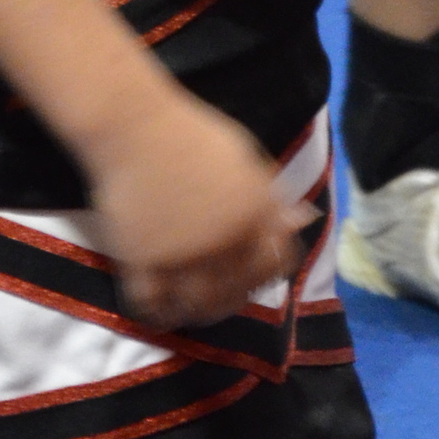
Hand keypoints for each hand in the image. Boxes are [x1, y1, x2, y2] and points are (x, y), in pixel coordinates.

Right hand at [88, 87, 298, 332]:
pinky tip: (162, 306)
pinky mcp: (142, 260)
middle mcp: (226, 239)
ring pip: (200, 306)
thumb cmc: (192, 136)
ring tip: (193, 306)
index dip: (269, 273)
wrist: (135, 127)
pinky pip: (152, 304)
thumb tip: (304, 220)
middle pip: (239, 291)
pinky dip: (159, 312)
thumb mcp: (246, 158)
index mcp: (256, 212)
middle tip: (222, 295)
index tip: (256, 274)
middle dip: (234, 297)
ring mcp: (184, 253)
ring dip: (201, 312)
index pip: (279, 264)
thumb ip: (273, 196)